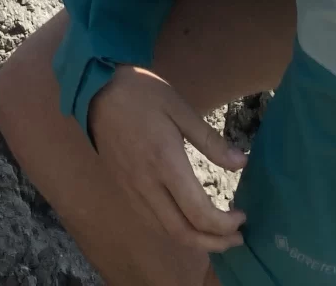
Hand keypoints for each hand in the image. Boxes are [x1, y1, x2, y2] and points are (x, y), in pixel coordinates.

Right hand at [85, 66, 248, 255]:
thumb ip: (210, 140)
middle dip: (214, 243)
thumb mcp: (179, 107)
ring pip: (166, 232)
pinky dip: (176, 229)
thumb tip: (241, 164)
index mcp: (165, 163)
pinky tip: (189, 219)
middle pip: (183, 233)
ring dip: (196, 241)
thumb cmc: (140, 94)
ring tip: (217, 234)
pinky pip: (152, 221)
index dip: (224, 224)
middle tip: (236, 236)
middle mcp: (147, 184)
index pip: (199, 213)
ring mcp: (133, 190)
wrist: (94, 92)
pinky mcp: (124, 189)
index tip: (241, 216)